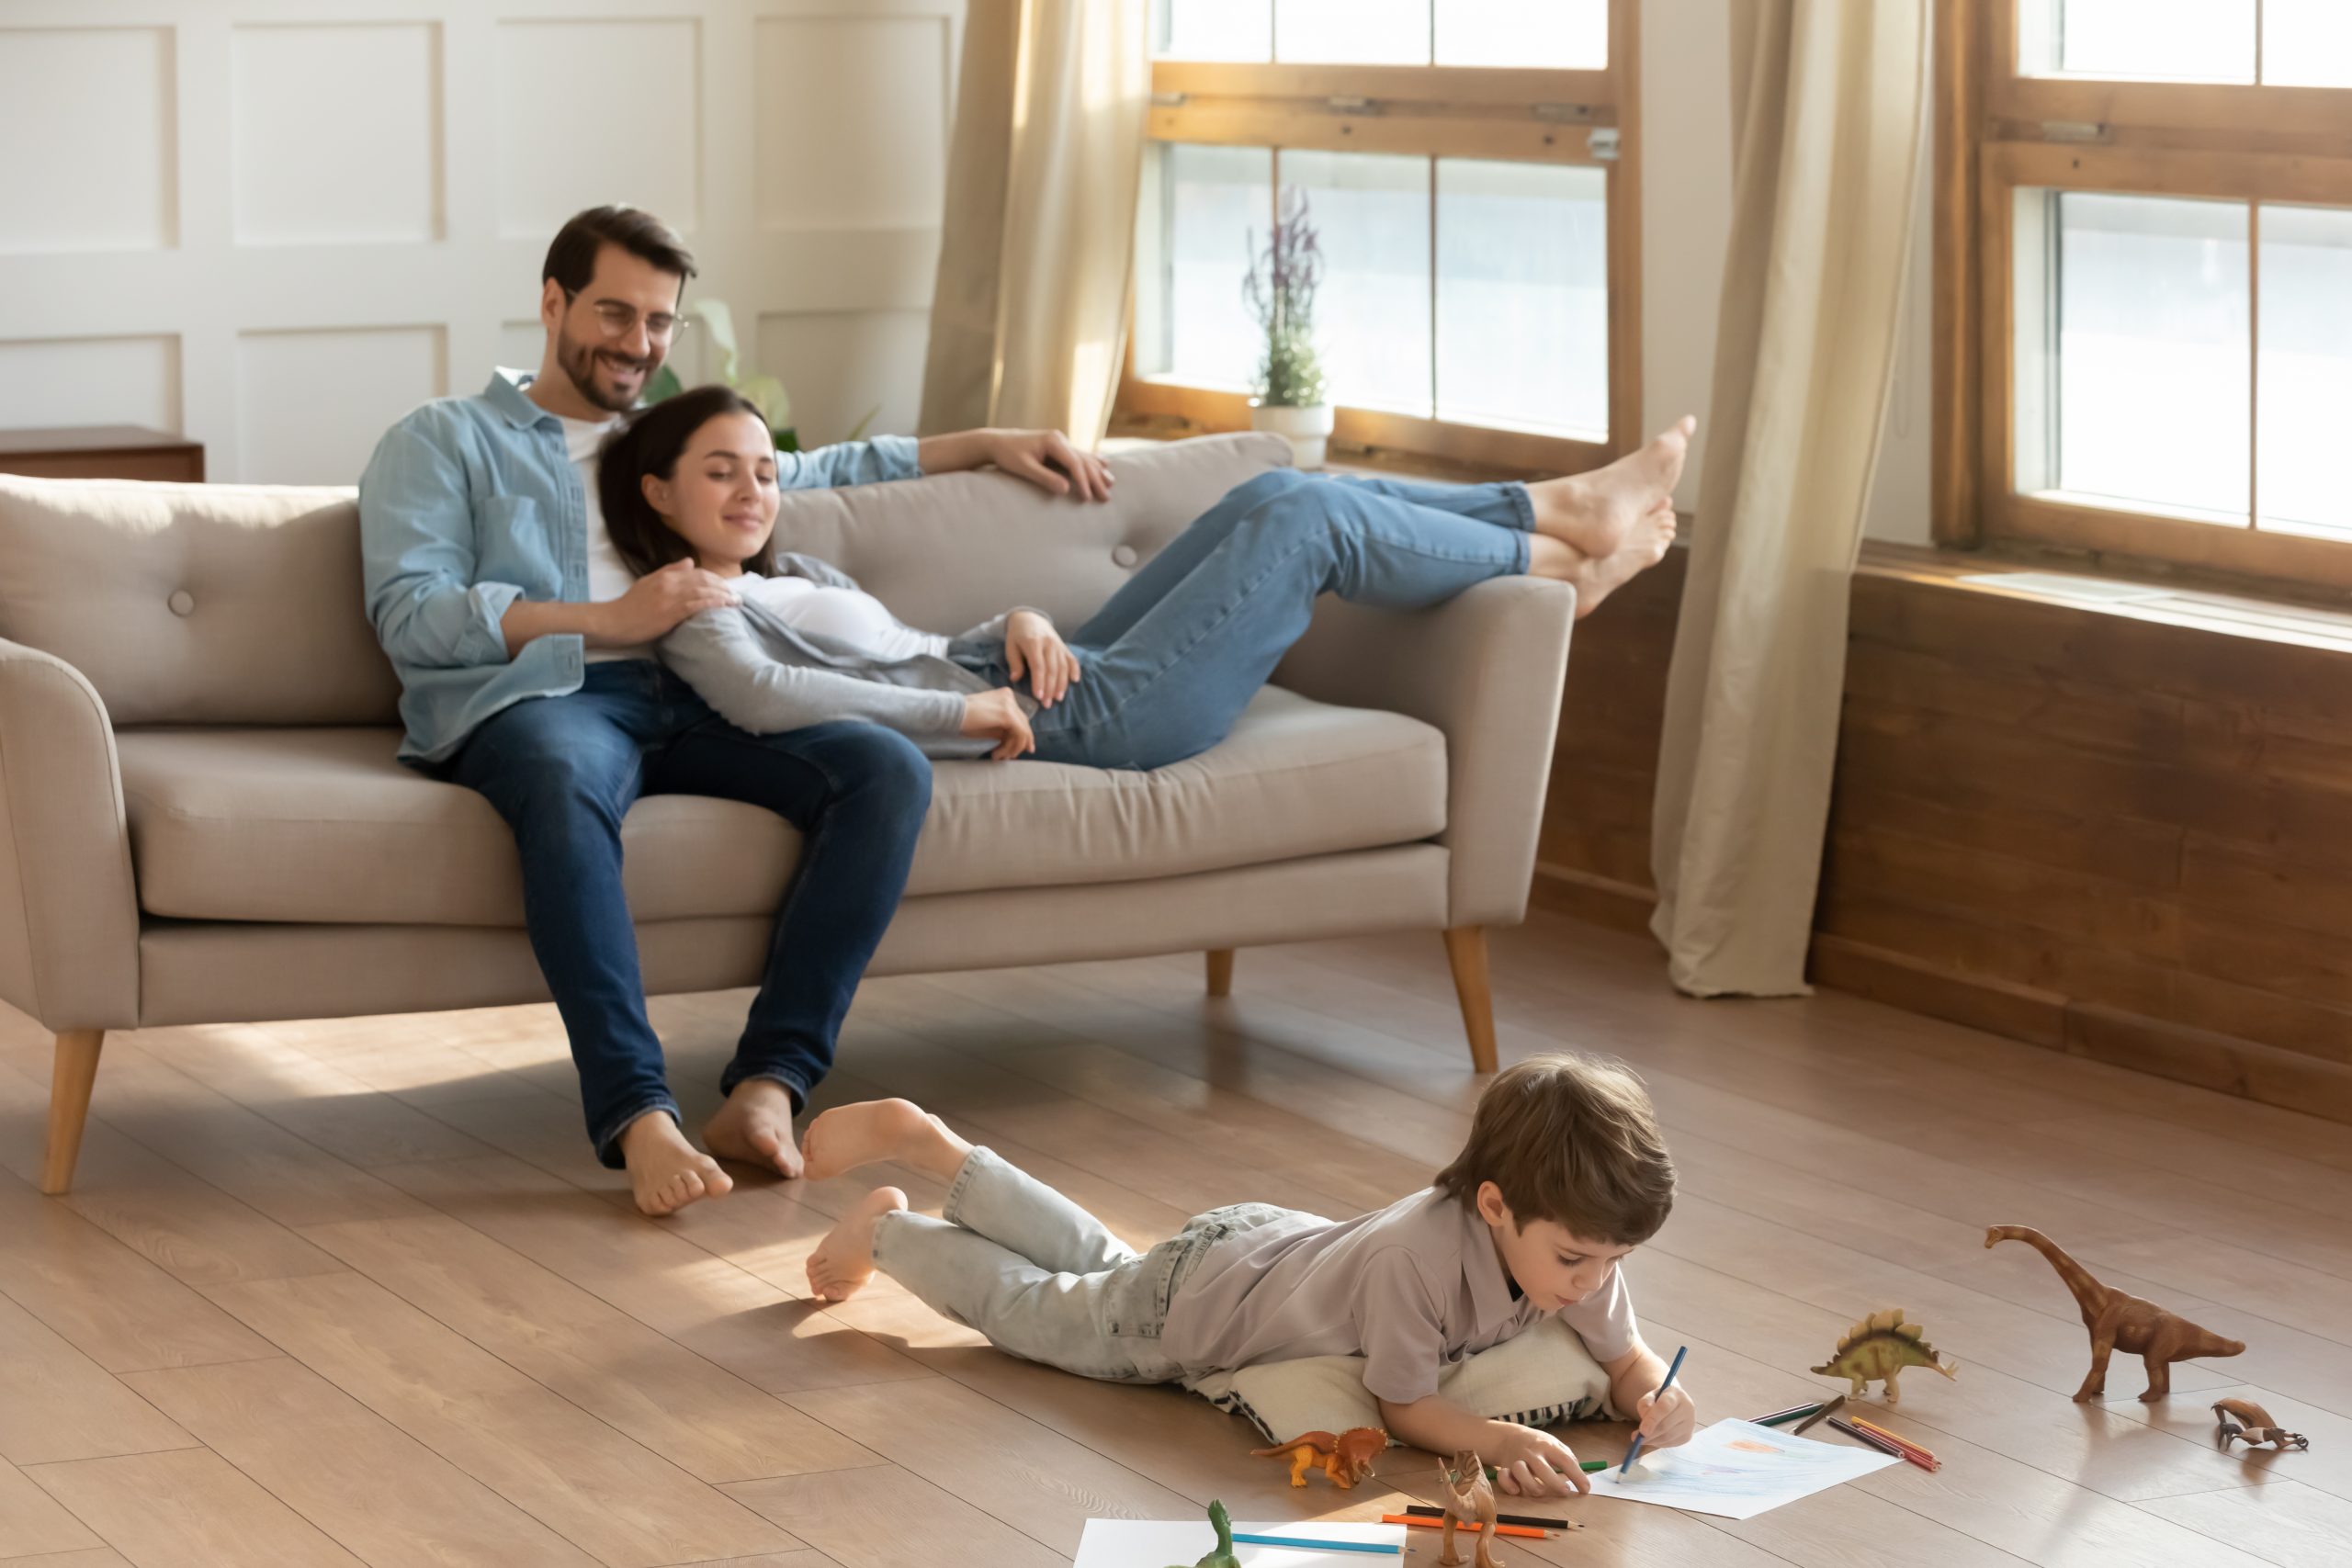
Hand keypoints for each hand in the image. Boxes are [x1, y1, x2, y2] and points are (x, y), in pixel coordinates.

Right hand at [594, 558, 736, 644]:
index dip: (714, 578)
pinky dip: (713, 602)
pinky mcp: (671, 611)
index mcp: (665, 575)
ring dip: (723, 595)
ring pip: (703, 590)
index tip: (725, 586)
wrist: (613, 621)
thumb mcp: (648, 582)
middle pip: (703, 580)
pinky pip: (697, 604)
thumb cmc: (629, 606)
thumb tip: (689, 562)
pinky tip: (724, 605)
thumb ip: (669, 571)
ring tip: (735, 601)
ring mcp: (671, 596)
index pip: (696, 572)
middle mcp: (670, 582)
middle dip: (722, 586)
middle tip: (736, 595)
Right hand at [960, 687, 1034, 760]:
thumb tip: (1018, 744)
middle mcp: (1009, 697)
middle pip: (1024, 724)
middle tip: (1010, 757)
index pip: (1020, 718)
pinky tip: (996, 753)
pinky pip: (1019, 734)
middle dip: (1019, 744)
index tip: (1018, 750)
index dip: (1022, 736)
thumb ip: (1004, 729)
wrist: (951, 713)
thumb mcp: (989, 724)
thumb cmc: (965, 720)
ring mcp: (1010, 704)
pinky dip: (1011, 747)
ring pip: (1023, 731)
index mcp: (1005, 696)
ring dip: (1012, 748)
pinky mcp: (1007, 714)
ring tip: (997, 756)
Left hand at [985, 429, 1113, 501]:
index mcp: (1053, 441)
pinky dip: (1093, 462)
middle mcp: (1060, 439)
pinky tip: (1105, 464)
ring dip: (1098, 471)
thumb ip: (1044, 478)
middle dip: (1096, 480)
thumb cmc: (1008, 455)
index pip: (1074, 463)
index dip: (1083, 481)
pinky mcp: (1059, 446)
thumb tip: (1065, 489)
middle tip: (1106, 498)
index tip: (1088, 497)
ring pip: (1084, 457)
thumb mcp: (1024, 468)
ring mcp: (1061, 441)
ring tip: (1111, 484)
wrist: (997, 442)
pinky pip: (1079, 455)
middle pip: (1083, 460)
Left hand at [1004, 610, 1079, 706]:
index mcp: (1033, 642)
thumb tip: (1015, 678)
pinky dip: (1075, 670)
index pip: (1038, 666)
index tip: (1038, 697)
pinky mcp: (1064, 646)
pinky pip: (1072, 659)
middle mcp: (1048, 643)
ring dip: (1062, 684)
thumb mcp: (1010, 646)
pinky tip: (1075, 681)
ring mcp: (1058, 645)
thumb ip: (1014, 662)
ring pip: (1063, 666)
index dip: (1039, 682)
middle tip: (1047, 704)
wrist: (1029, 618)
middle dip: (1050, 688)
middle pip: (1052, 669)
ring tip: (1058, 698)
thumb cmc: (1017, 635)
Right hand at [1482, 1423, 1588, 1497]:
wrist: (1509, 1437)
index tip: (1586, 1489)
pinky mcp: (1505, 1467)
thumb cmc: (1538, 1445)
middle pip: (1542, 1467)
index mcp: (1548, 1445)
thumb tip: (1580, 1476)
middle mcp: (1532, 1452)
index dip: (1577, 1475)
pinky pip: (1503, 1477)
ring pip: (1521, 1472)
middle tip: (1566, 1491)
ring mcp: (1517, 1460)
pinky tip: (1517, 1491)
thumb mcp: (1555, 1444)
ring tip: (1541, 1491)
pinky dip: (1509, 1485)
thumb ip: (1567, 1457)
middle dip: (1554, 1483)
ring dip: (1532, 1485)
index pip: (1565, 1460)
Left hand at [1634, 1383, 1696, 1449]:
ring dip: (1652, 1440)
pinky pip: (1670, 1443)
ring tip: (1642, 1438)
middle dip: (1650, 1434)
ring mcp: (1690, 1424)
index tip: (1642, 1431)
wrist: (1675, 1403)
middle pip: (1666, 1425)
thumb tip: (1644, 1428)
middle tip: (1636, 1438)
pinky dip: (1658, 1443)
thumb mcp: (1649, 1396)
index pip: (1664, 1407)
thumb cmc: (1659, 1399)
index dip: (1652, 1420)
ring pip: (1668, 1437)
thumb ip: (1644, 1406)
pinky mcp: (1687, 1436)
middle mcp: (1687, 1409)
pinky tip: (1653, 1438)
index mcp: (1677, 1395)